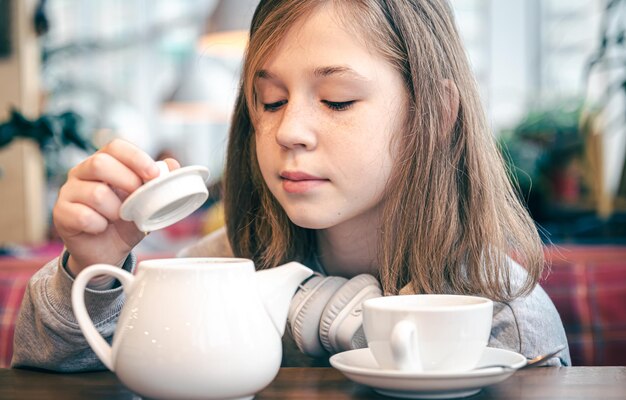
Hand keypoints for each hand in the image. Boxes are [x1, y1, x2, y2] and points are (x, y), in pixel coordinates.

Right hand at [52, 139, 179, 275]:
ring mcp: (68, 192)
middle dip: (127, 182)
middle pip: (100, 163)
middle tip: (137, 200)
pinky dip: (99, 225)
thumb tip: (172, 165)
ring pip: (95, 193)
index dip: (136, 158)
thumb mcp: (148, 203)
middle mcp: (82, 172)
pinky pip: (82, 216)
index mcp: (104, 163)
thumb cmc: (126, 222)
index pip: (116, 147)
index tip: (153, 174)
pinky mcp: (60, 213)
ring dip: (115, 210)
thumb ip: (159, 184)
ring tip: (118, 218)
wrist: (107, 252)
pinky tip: (101, 228)